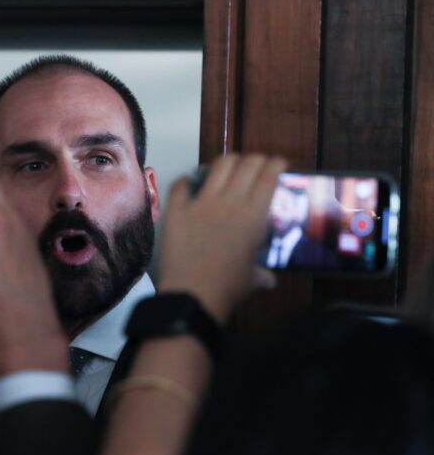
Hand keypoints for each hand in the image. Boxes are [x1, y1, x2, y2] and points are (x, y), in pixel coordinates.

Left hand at [157, 154, 286, 323]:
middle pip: (246, 165)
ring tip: (229, 165)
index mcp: (254, 216)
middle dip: (255, 159)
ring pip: (218, 167)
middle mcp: (229, 202)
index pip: (268, 176)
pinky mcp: (176, 210)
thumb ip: (260, 275)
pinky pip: (180, 184)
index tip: (278, 162)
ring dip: (227, 162)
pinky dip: (186, 180)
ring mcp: (200, 203)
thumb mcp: (251, 280)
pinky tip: (189, 182)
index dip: (275, 164)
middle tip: (256, 163)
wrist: (192, 295)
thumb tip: (268, 280)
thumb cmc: (226, 289)